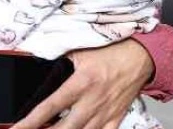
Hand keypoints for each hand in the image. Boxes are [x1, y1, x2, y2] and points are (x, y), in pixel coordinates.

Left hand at [12, 39, 153, 128]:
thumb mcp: (82, 52)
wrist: (143, 56)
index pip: (49, 107)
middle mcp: (93, 101)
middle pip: (64, 128)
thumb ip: (61, 63)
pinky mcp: (117, 117)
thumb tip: (40, 71)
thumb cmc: (113, 52)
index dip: (30, 122)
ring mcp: (106, 112)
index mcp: (82, 82)